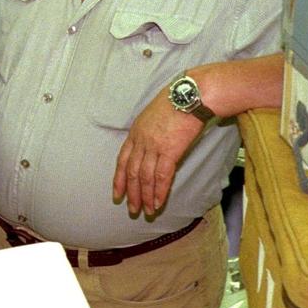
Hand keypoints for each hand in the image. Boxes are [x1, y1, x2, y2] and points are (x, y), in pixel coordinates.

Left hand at [112, 95, 203, 216]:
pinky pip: (162, 176)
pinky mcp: (170, 150)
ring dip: (144, 197)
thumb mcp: (153, 116)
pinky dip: (159, 192)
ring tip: (145, 211)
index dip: (119, 179)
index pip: (123, 160)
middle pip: (132, 172)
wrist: (190, 96)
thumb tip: (152, 149)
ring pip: (145, 178)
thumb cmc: (176, 103)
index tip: (117, 193)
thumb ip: (148, 133)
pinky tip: (158, 203)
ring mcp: (154, 146)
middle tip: (131, 209)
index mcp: (135, 132)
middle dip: (131, 193)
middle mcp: (141, 140)